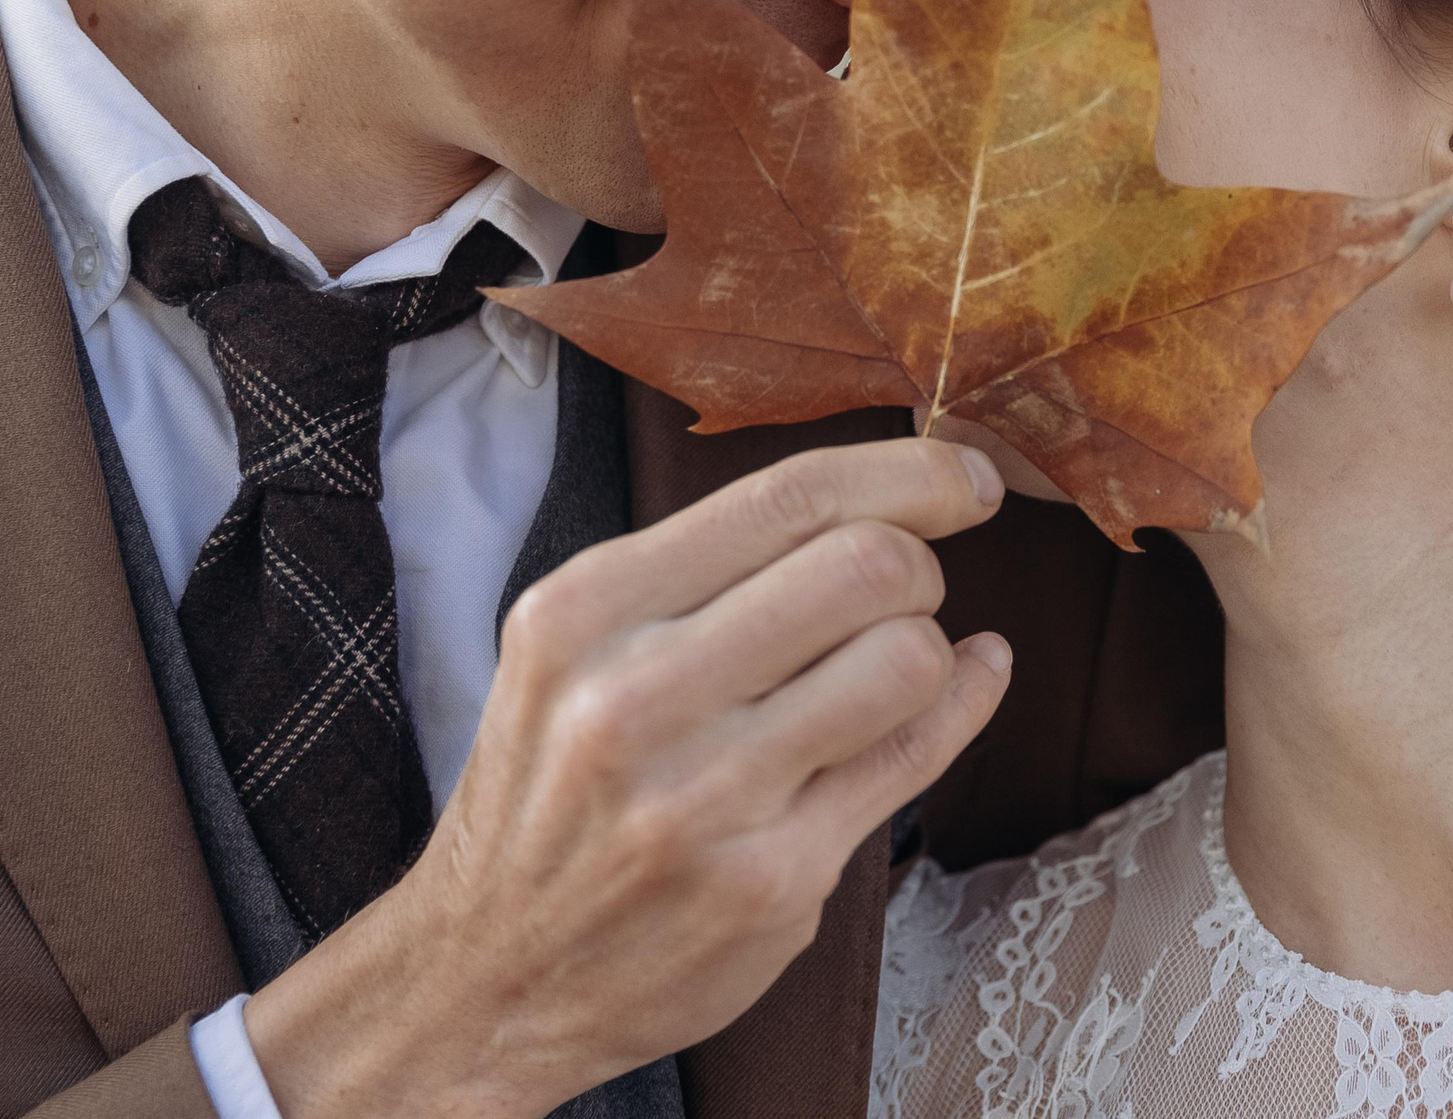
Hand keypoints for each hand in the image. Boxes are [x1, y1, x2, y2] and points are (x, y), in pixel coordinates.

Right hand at [241, 437, 1011, 1117]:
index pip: (787, 497)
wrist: (490, 980)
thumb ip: (712, 569)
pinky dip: (963, 705)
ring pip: (908, 659)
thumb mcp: (578, 650)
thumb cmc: (557, 791)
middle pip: (868, 567)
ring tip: (887, 668)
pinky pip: (916, 756)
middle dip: (918, 567)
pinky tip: (958, 688)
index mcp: (584, 612)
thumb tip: (902, 494)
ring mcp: (707, 798)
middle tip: (905, 594)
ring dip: (927, 650)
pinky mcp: (772, 882)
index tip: (962, 474)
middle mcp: (635, 696)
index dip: (908, 472)